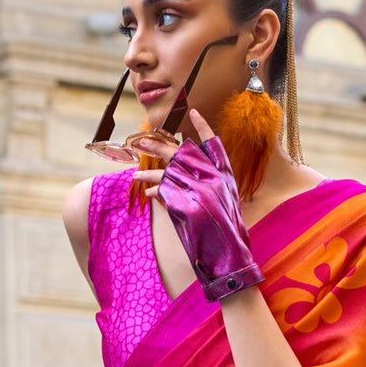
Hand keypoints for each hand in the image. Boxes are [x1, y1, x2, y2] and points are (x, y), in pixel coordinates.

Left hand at [133, 109, 263, 302]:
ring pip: (168, 172)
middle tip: (142, 141)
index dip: (203, 127)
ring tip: (135, 174)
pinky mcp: (188, 203)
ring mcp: (201, 189)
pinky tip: (148, 194)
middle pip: (183, 153)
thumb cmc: (226, 232)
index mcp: (225, 175)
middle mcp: (214, 178)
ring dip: (150, 173)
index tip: (194, 111)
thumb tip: (182, 176)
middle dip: (160, 146)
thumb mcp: (224, 202)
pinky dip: (155, 192)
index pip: (214, 143)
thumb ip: (208, 185)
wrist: (230, 255)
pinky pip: (164, 192)